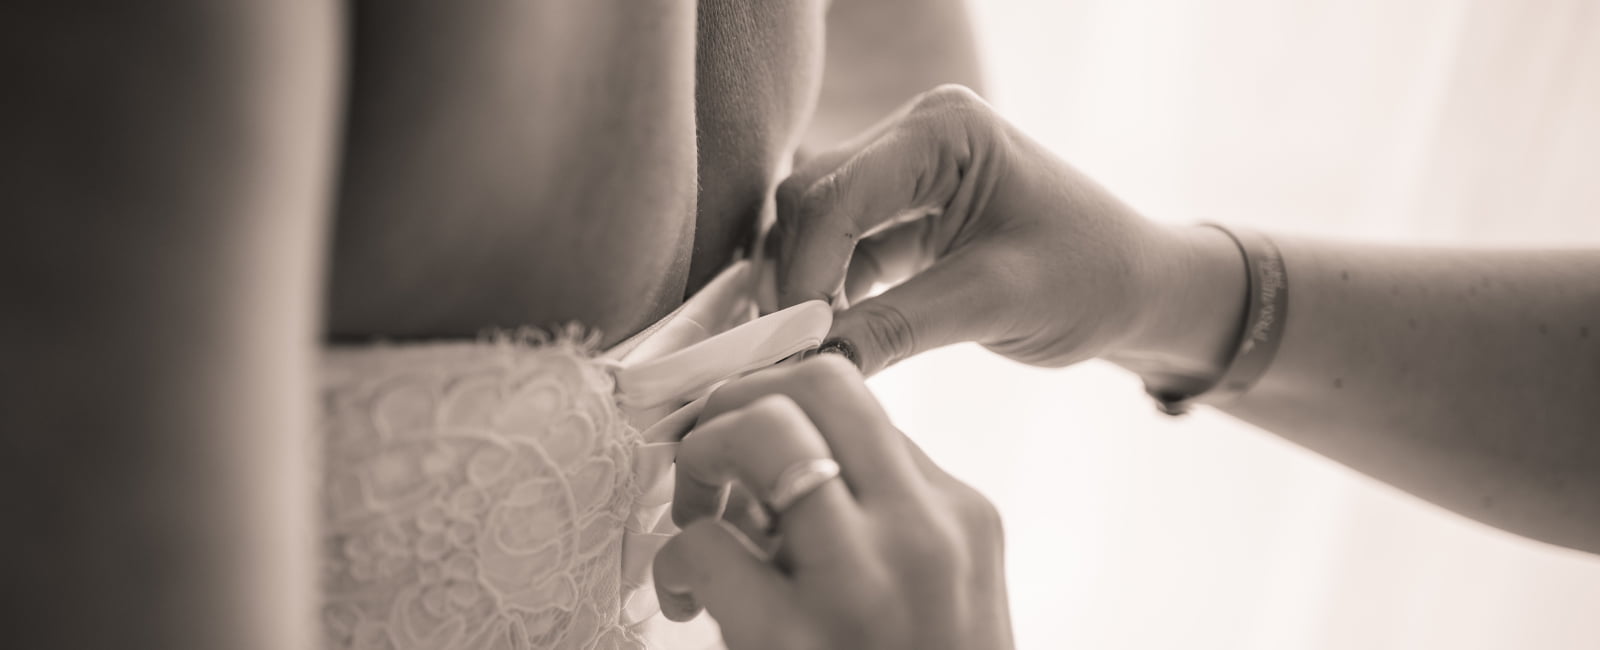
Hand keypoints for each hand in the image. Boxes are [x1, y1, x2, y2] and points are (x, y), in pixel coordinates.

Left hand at [652, 355, 1012, 649]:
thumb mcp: (938, 589)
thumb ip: (880, 516)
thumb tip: (771, 458)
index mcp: (959, 514)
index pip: (854, 397)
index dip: (774, 401)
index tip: (739, 441)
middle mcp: (923, 531)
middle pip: (813, 382)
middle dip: (734, 402)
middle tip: (706, 459)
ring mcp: (863, 581)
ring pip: (760, 429)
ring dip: (701, 461)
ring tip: (696, 516)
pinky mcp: (794, 639)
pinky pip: (703, 543)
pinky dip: (676, 560)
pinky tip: (685, 600)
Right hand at [772, 84, 1212, 374]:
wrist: (1137, 289)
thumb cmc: (1090, 280)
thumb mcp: (994, 303)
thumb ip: (896, 327)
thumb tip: (810, 364)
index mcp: (943, 129)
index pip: (837, 191)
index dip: (805, 270)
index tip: (793, 345)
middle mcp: (913, 133)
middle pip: (811, 200)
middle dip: (796, 279)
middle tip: (794, 355)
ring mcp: (903, 171)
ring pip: (813, 225)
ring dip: (806, 289)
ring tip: (812, 353)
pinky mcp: (900, 213)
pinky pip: (837, 249)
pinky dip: (827, 294)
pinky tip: (831, 340)